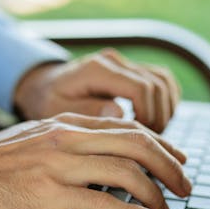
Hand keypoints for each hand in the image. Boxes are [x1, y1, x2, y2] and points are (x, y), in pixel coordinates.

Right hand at [0, 113, 190, 208]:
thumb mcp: (34, 139)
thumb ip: (69, 142)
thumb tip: (102, 156)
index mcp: (66, 124)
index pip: (128, 128)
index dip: (162, 145)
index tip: (178, 159)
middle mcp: (67, 138)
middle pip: (136, 143)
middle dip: (170, 165)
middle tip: (186, 185)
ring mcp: (58, 165)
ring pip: (125, 171)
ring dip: (156, 192)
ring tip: (169, 207)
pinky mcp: (48, 194)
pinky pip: (102, 202)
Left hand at [13, 49, 180, 132]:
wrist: (43, 86)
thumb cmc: (47, 102)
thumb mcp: (56, 110)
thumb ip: (87, 110)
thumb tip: (119, 112)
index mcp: (96, 70)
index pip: (139, 89)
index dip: (148, 116)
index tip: (142, 141)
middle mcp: (114, 62)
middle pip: (156, 86)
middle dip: (159, 118)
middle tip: (152, 146)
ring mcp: (125, 64)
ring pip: (163, 82)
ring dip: (166, 111)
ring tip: (155, 137)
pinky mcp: (131, 70)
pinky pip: (161, 81)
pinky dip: (166, 102)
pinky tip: (157, 123)